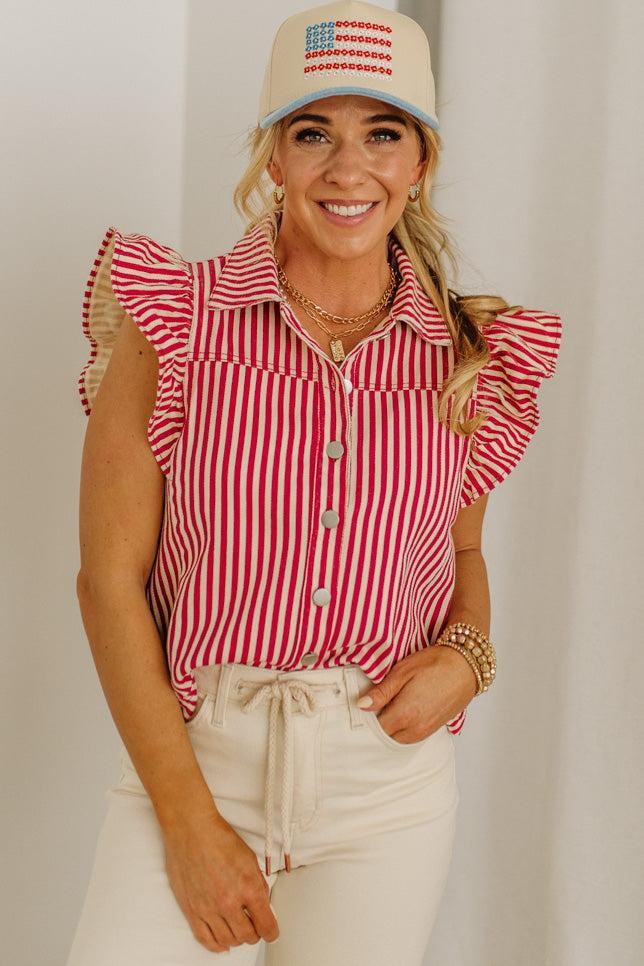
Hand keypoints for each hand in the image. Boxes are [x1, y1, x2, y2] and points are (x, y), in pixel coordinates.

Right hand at [162, 809, 278, 952]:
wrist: (192, 830)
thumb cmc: (219, 838)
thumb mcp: (250, 858)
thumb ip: (258, 884)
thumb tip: (262, 903)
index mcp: (248, 888)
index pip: (266, 925)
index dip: (272, 931)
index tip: (272, 931)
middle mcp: (229, 903)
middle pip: (248, 936)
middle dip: (255, 933)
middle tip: (255, 926)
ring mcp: (208, 909)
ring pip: (228, 940)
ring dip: (237, 938)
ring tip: (239, 929)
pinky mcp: (192, 910)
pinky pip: (205, 939)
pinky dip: (216, 946)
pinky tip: (223, 944)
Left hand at [357, 645, 477, 743]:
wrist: (465, 666)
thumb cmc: (434, 664)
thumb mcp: (402, 672)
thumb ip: (381, 692)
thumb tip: (361, 705)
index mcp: (405, 714)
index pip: (375, 728)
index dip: (366, 718)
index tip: (363, 706)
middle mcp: (415, 728)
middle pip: (386, 736)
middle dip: (378, 724)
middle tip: (375, 704)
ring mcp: (426, 731)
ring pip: (398, 739)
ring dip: (391, 727)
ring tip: (390, 706)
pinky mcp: (434, 729)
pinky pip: (411, 737)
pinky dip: (403, 729)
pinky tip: (403, 711)